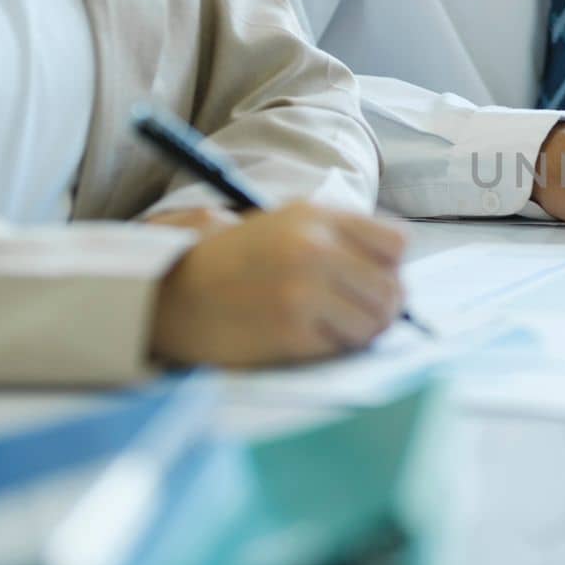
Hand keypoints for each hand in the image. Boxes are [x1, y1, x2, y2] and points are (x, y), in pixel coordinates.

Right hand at [150, 202, 408, 367]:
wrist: (168, 294)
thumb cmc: (230, 261)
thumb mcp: (283, 224)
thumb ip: (337, 238)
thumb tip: (393, 273)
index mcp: (317, 216)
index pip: (397, 243)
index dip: (389, 265)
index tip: (371, 277)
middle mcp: (315, 249)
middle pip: (391, 288)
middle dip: (382, 306)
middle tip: (361, 314)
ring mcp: (304, 291)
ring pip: (374, 322)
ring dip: (361, 331)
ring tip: (335, 328)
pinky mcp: (291, 332)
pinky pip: (342, 347)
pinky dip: (332, 348)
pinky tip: (306, 338)